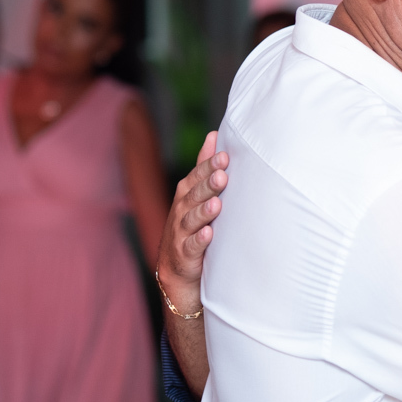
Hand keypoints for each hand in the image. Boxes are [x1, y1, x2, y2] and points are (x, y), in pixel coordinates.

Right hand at [156, 132, 229, 295]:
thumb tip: (214, 134)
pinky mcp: (184, 254)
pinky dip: (199, 240)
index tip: (224, 156)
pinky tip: (209, 234)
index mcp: (187, 193)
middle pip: (194, 195)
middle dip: (208, 185)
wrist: (176, 267)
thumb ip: (204, 166)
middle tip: (223, 175)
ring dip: (203, 211)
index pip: (197, 176)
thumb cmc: (191, 223)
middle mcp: (182, 210)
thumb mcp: (196, 193)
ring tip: (217, 203)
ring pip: (191, 220)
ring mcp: (181, 232)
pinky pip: (191, 246)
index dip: (209, 167)